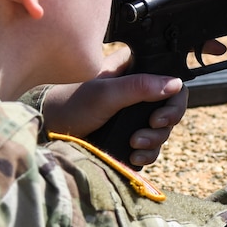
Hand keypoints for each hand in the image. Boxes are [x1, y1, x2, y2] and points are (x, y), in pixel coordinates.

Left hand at [40, 45, 191, 166]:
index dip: (174, 97)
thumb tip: (175, 84)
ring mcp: (135, 114)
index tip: (160, 112)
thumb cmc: (71, 104)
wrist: (51, 132)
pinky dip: (147, 154)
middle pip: (172, 107)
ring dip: (154, 140)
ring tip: (134, 144)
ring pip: (163, 129)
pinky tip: (134, 156)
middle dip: (165, 123)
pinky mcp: (131, 134)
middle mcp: (139, 90)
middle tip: (151, 127)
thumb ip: (139, 87)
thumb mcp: (105, 94)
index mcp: (135, 70)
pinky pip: (152, 147)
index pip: (171, 78)